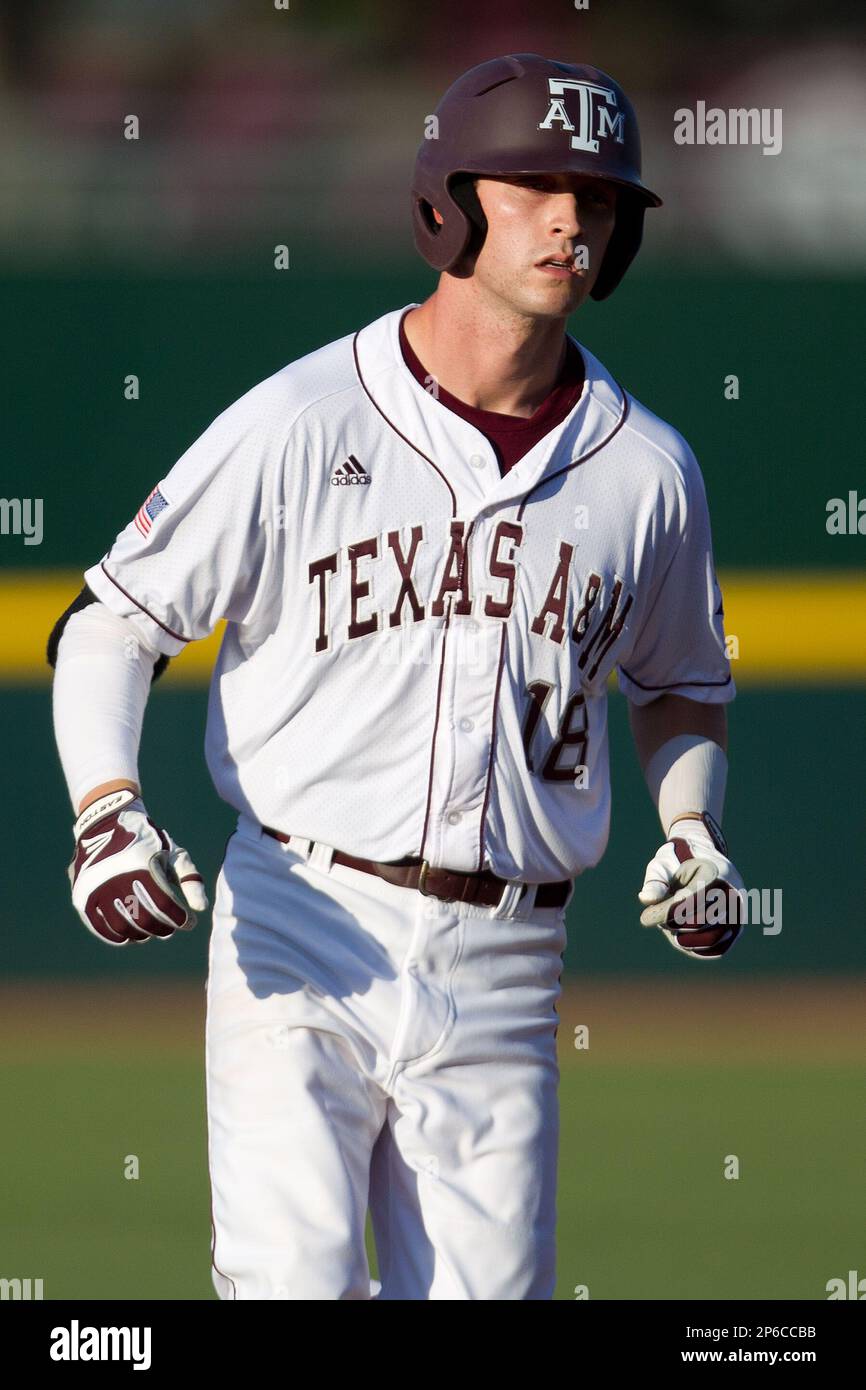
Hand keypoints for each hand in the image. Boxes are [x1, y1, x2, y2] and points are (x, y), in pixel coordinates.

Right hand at [68, 787, 207, 945]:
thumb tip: (201, 909)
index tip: (189, 922)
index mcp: (142, 866)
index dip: (180, 919)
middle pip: (144, 919)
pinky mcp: (82, 897)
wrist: (105, 823)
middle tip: (171, 927)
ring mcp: (96, 889)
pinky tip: (131, 934)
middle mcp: (116, 878)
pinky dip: (118, 936)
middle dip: (163, 928)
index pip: (164, 905)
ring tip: (151, 929)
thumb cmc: (147, 842)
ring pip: (123, 927)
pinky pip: (101, 928)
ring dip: (142, 934)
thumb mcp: (173, 853)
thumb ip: (190, 879)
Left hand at [637, 813, 743, 960]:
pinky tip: (680, 936)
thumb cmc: (678, 862)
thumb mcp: (663, 864)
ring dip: (683, 937)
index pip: (690, 900)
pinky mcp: (738, 929)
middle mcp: (734, 893)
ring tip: (670, 925)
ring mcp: (740, 912)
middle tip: (659, 919)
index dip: (665, 912)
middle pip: (700, 922)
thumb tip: (645, 899)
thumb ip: (655, 881)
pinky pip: (717, 949)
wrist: (704, 861)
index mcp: (716, 871)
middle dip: (674, 924)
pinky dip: (695, 948)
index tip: (645, 918)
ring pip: (710, 938)